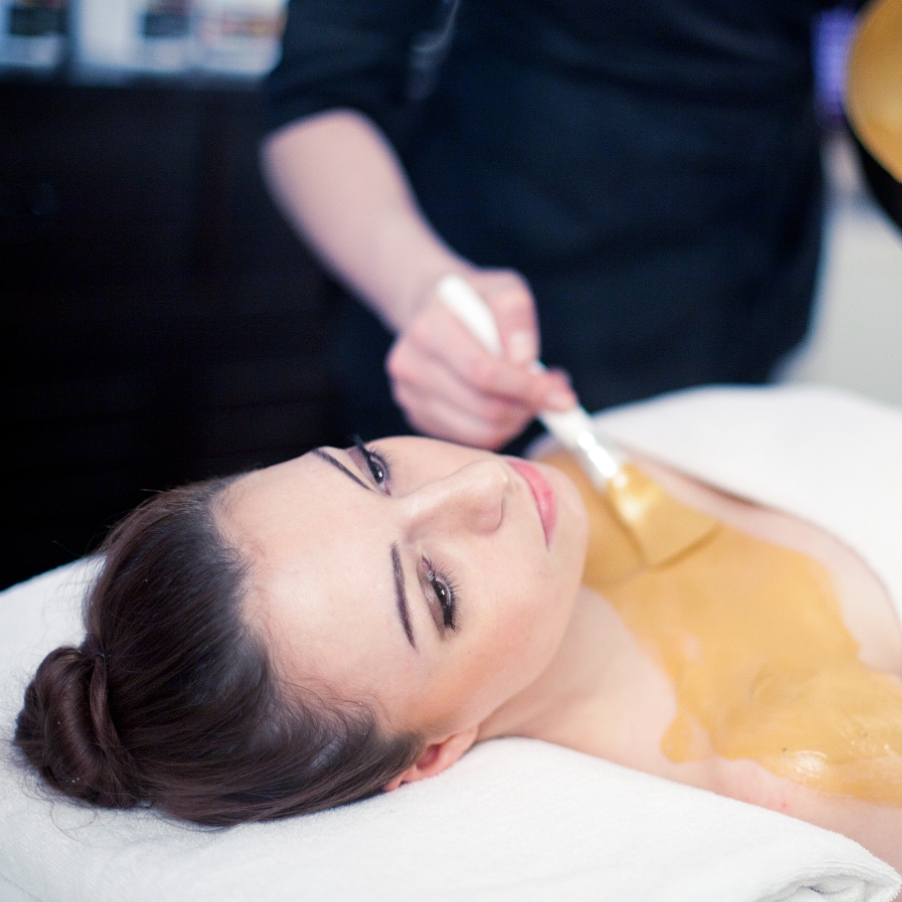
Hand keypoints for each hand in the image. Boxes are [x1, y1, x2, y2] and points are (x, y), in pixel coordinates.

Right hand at [386, 270, 575, 448]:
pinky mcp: (418, 417)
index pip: (483, 372)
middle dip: (527, 406)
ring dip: (517, 420)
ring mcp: (410, 396)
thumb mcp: (501, 287)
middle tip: (553, 395)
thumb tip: (525, 359)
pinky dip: (500, 429)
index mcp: (427, 329)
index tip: (562, 394)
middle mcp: (410, 365)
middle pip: (483, 407)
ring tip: (531, 397)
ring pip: (480, 431)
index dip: (527, 387)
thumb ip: (515, 314)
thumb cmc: (474, 300)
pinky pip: (472, 439)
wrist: (433, 311)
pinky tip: (508, 404)